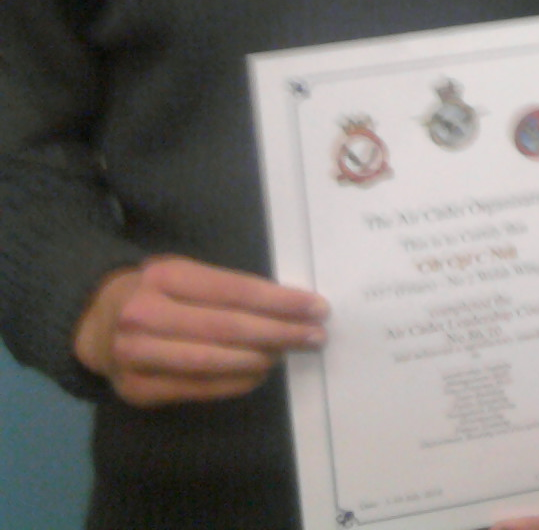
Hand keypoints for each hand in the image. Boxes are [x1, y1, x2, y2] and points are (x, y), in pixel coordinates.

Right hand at [72, 255, 326, 407]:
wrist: (95, 323)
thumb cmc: (158, 292)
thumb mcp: (185, 273)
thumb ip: (227, 287)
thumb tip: (290, 307)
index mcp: (164, 277)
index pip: (235, 291)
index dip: (280, 301)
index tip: (317, 307)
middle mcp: (145, 316)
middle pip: (228, 328)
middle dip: (280, 333)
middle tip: (315, 336)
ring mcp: (136, 357)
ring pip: (214, 362)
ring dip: (261, 360)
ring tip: (289, 352)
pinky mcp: (137, 390)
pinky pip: (199, 388)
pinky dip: (237, 381)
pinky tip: (260, 372)